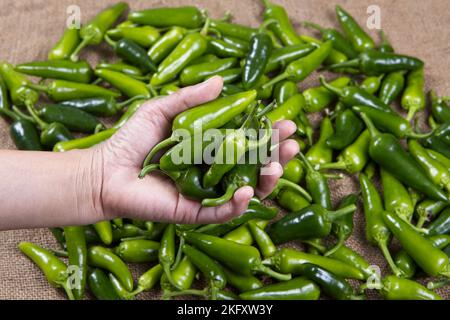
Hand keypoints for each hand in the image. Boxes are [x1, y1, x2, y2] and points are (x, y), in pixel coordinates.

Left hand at [97, 76, 298, 223]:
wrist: (106, 171)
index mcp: (210, 147)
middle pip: (253, 166)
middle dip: (276, 156)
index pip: (248, 141)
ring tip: (277, 166)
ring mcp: (206, 193)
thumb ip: (192, 98)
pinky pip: (221, 211)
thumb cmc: (132, 140)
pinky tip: (247, 190)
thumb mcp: (163, 109)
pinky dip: (237, 204)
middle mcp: (213, 171)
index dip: (268, 134)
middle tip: (292, 143)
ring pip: (246, 190)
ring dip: (266, 181)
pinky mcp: (194, 212)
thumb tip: (222, 81)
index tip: (286, 122)